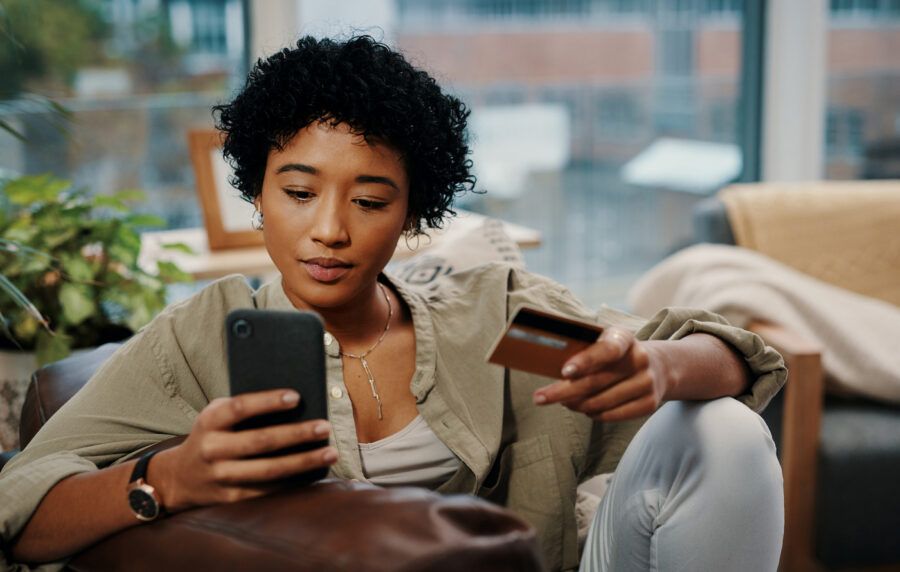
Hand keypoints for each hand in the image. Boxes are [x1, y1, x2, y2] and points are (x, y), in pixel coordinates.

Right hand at [152, 389, 336, 511]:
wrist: (178, 477)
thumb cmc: (211, 436)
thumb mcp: (217, 416)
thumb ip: (245, 408)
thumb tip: (295, 403)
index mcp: (209, 422)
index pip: (239, 408)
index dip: (267, 402)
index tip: (296, 396)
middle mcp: (212, 450)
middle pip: (260, 441)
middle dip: (296, 434)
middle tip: (324, 427)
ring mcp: (221, 477)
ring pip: (269, 470)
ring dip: (303, 461)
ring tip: (330, 452)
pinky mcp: (231, 498)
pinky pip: (268, 490)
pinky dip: (295, 481)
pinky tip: (316, 472)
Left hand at [532, 327, 667, 421]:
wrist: (657, 367)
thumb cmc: (615, 355)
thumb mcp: (604, 342)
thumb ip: (583, 350)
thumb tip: (548, 365)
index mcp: (624, 338)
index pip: (606, 349)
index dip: (585, 361)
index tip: (564, 372)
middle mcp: (639, 359)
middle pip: (596, 381)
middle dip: (563, 391)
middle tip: (539, 398)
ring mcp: (647, 382)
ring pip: (601, 402)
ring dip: (577, 405)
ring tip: (564, 402)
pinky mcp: (650, 403)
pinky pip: (613, 415)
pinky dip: (594, 414)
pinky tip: (585, 409)